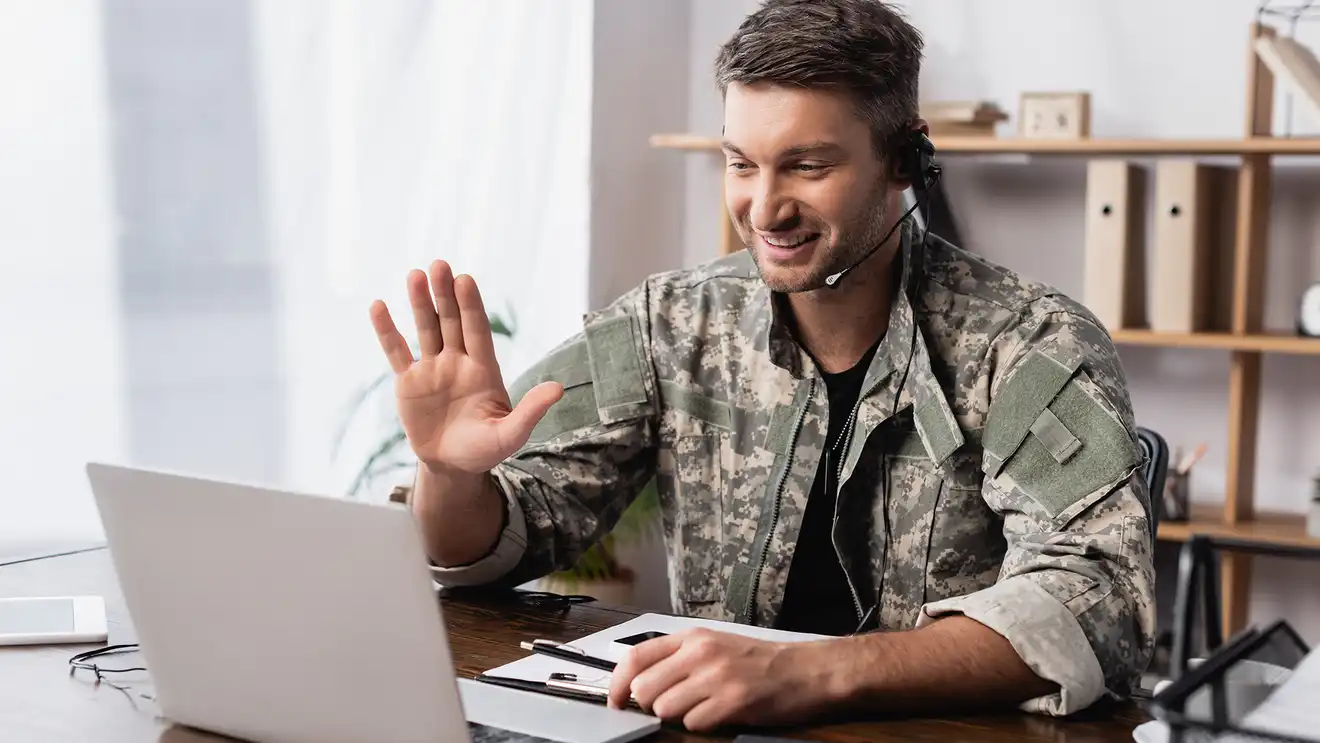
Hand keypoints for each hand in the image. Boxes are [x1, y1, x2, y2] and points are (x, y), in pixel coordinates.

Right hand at [369, 260, 563, 474]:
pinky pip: (396, 351)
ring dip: (420, 302)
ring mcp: (432, 369)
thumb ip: (530, 411)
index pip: (477, 331)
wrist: (452, 466)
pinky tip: (378, 306)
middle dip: (445, 295)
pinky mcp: (408, 382)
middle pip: (450, 322)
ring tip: (415, 275)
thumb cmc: (485, 450)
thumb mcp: (510, 434)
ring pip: (425, 329)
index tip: (465, 280)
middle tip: (439, 264)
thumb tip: (558, 389)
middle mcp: (458, 362)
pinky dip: (386, 330)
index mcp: (483, 370)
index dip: (471, 306)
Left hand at [607, 629, 829, 731]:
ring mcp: (716, 677)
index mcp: (692, 638)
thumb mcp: (715, 645)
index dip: (617, 684)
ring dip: (678, 717)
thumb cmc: (760, 661)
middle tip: (672, 707)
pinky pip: (694, 724)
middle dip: (651, 706)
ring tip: (702, 709)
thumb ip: (679, 658)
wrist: (806, 670)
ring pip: (665, 709)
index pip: (635, 657)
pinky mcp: (732, 702)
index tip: (615, 702)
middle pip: (645, 689)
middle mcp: (700, 653)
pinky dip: (702, 726)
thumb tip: (640, 682)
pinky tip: (719, 716)